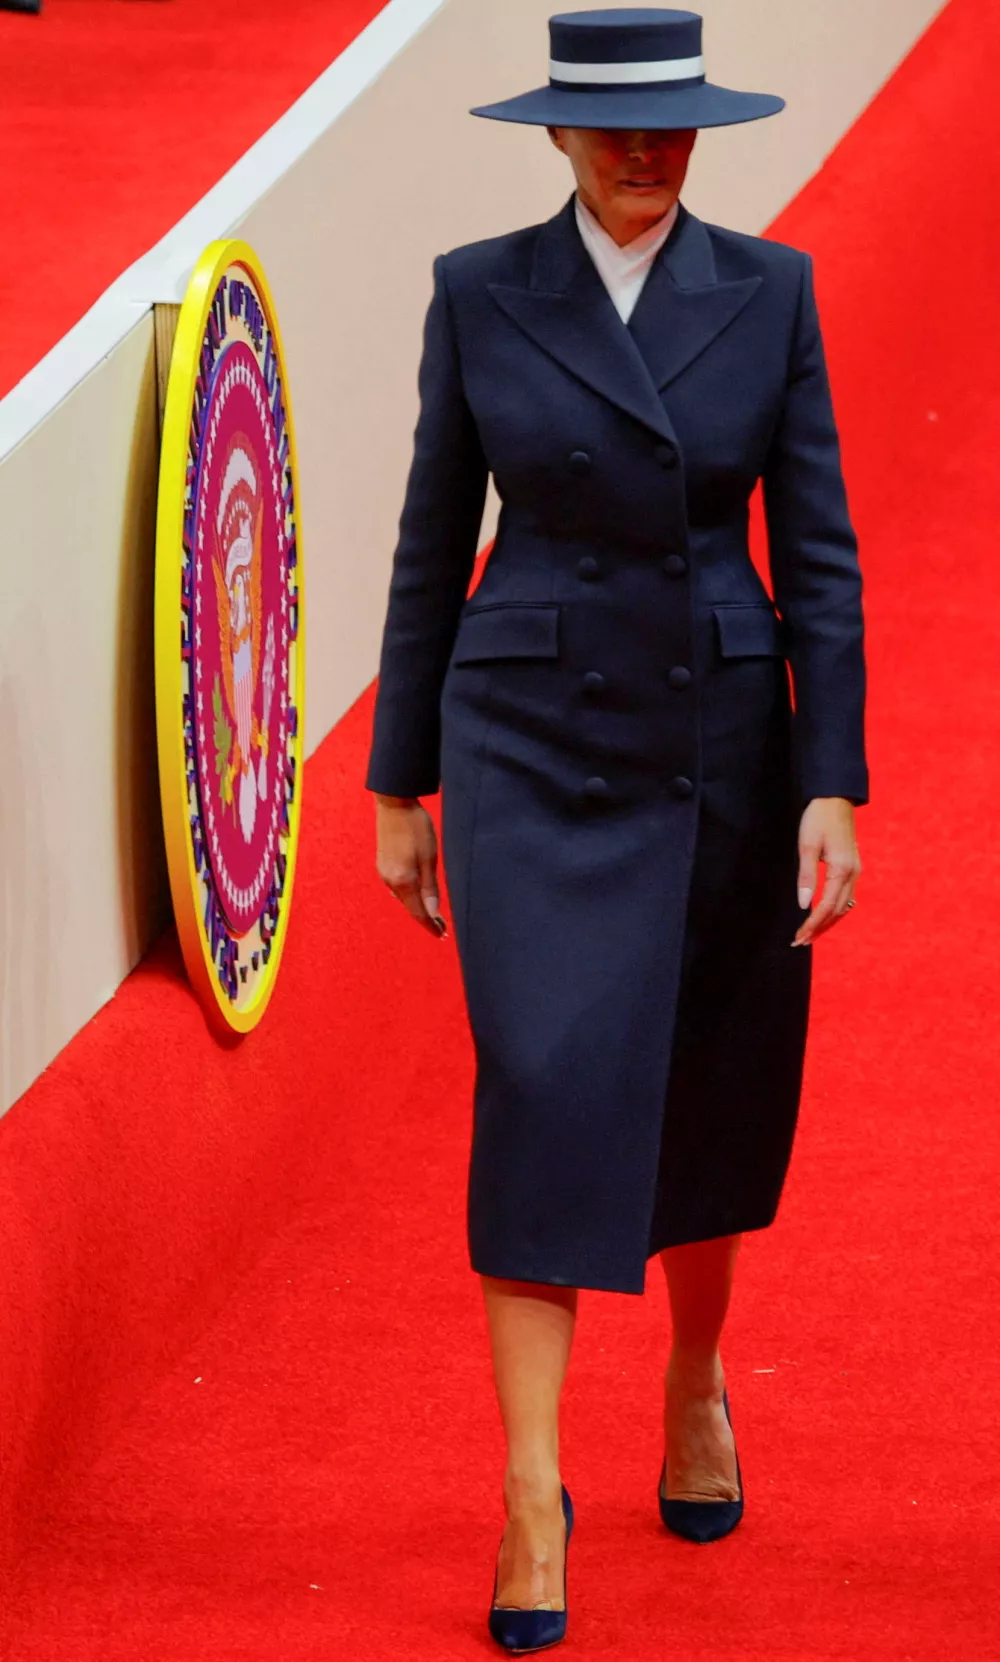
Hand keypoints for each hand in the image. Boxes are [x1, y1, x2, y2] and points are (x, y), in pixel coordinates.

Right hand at [374, 795, 447, 938]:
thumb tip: (433, 912)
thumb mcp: (429, 858)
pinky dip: (409, 893)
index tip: (442, 934)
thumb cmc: (416, 828)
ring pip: (403, 897)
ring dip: (417, 905)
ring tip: (432, 912)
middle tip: (442, 926)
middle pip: (410, 907)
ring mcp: (384, 873)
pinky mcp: (382, 865)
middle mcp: (390, 881)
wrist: (394, 804)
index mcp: (403, 881)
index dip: (430, 925)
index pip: (418, 912)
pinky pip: (397, 887)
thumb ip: (430, 888)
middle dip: (425, 917)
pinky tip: (417, 892)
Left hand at [792, 797, 861, 945]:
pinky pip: (846, 895)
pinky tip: (823, 914)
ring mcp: (855, 870)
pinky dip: (835, 909)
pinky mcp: (853, 866)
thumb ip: (806, 876)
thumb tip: (804, 905)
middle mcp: (853, 874)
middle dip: (819, 929)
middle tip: (800, 941)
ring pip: (844, 906)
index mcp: (842, 870)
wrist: (835, 798)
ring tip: (810, 933)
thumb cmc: (818, 818)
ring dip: (828, 922)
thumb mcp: (807, 846)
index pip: (826, 907)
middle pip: (838, 911)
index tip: (798, 937)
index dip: (812, 925)